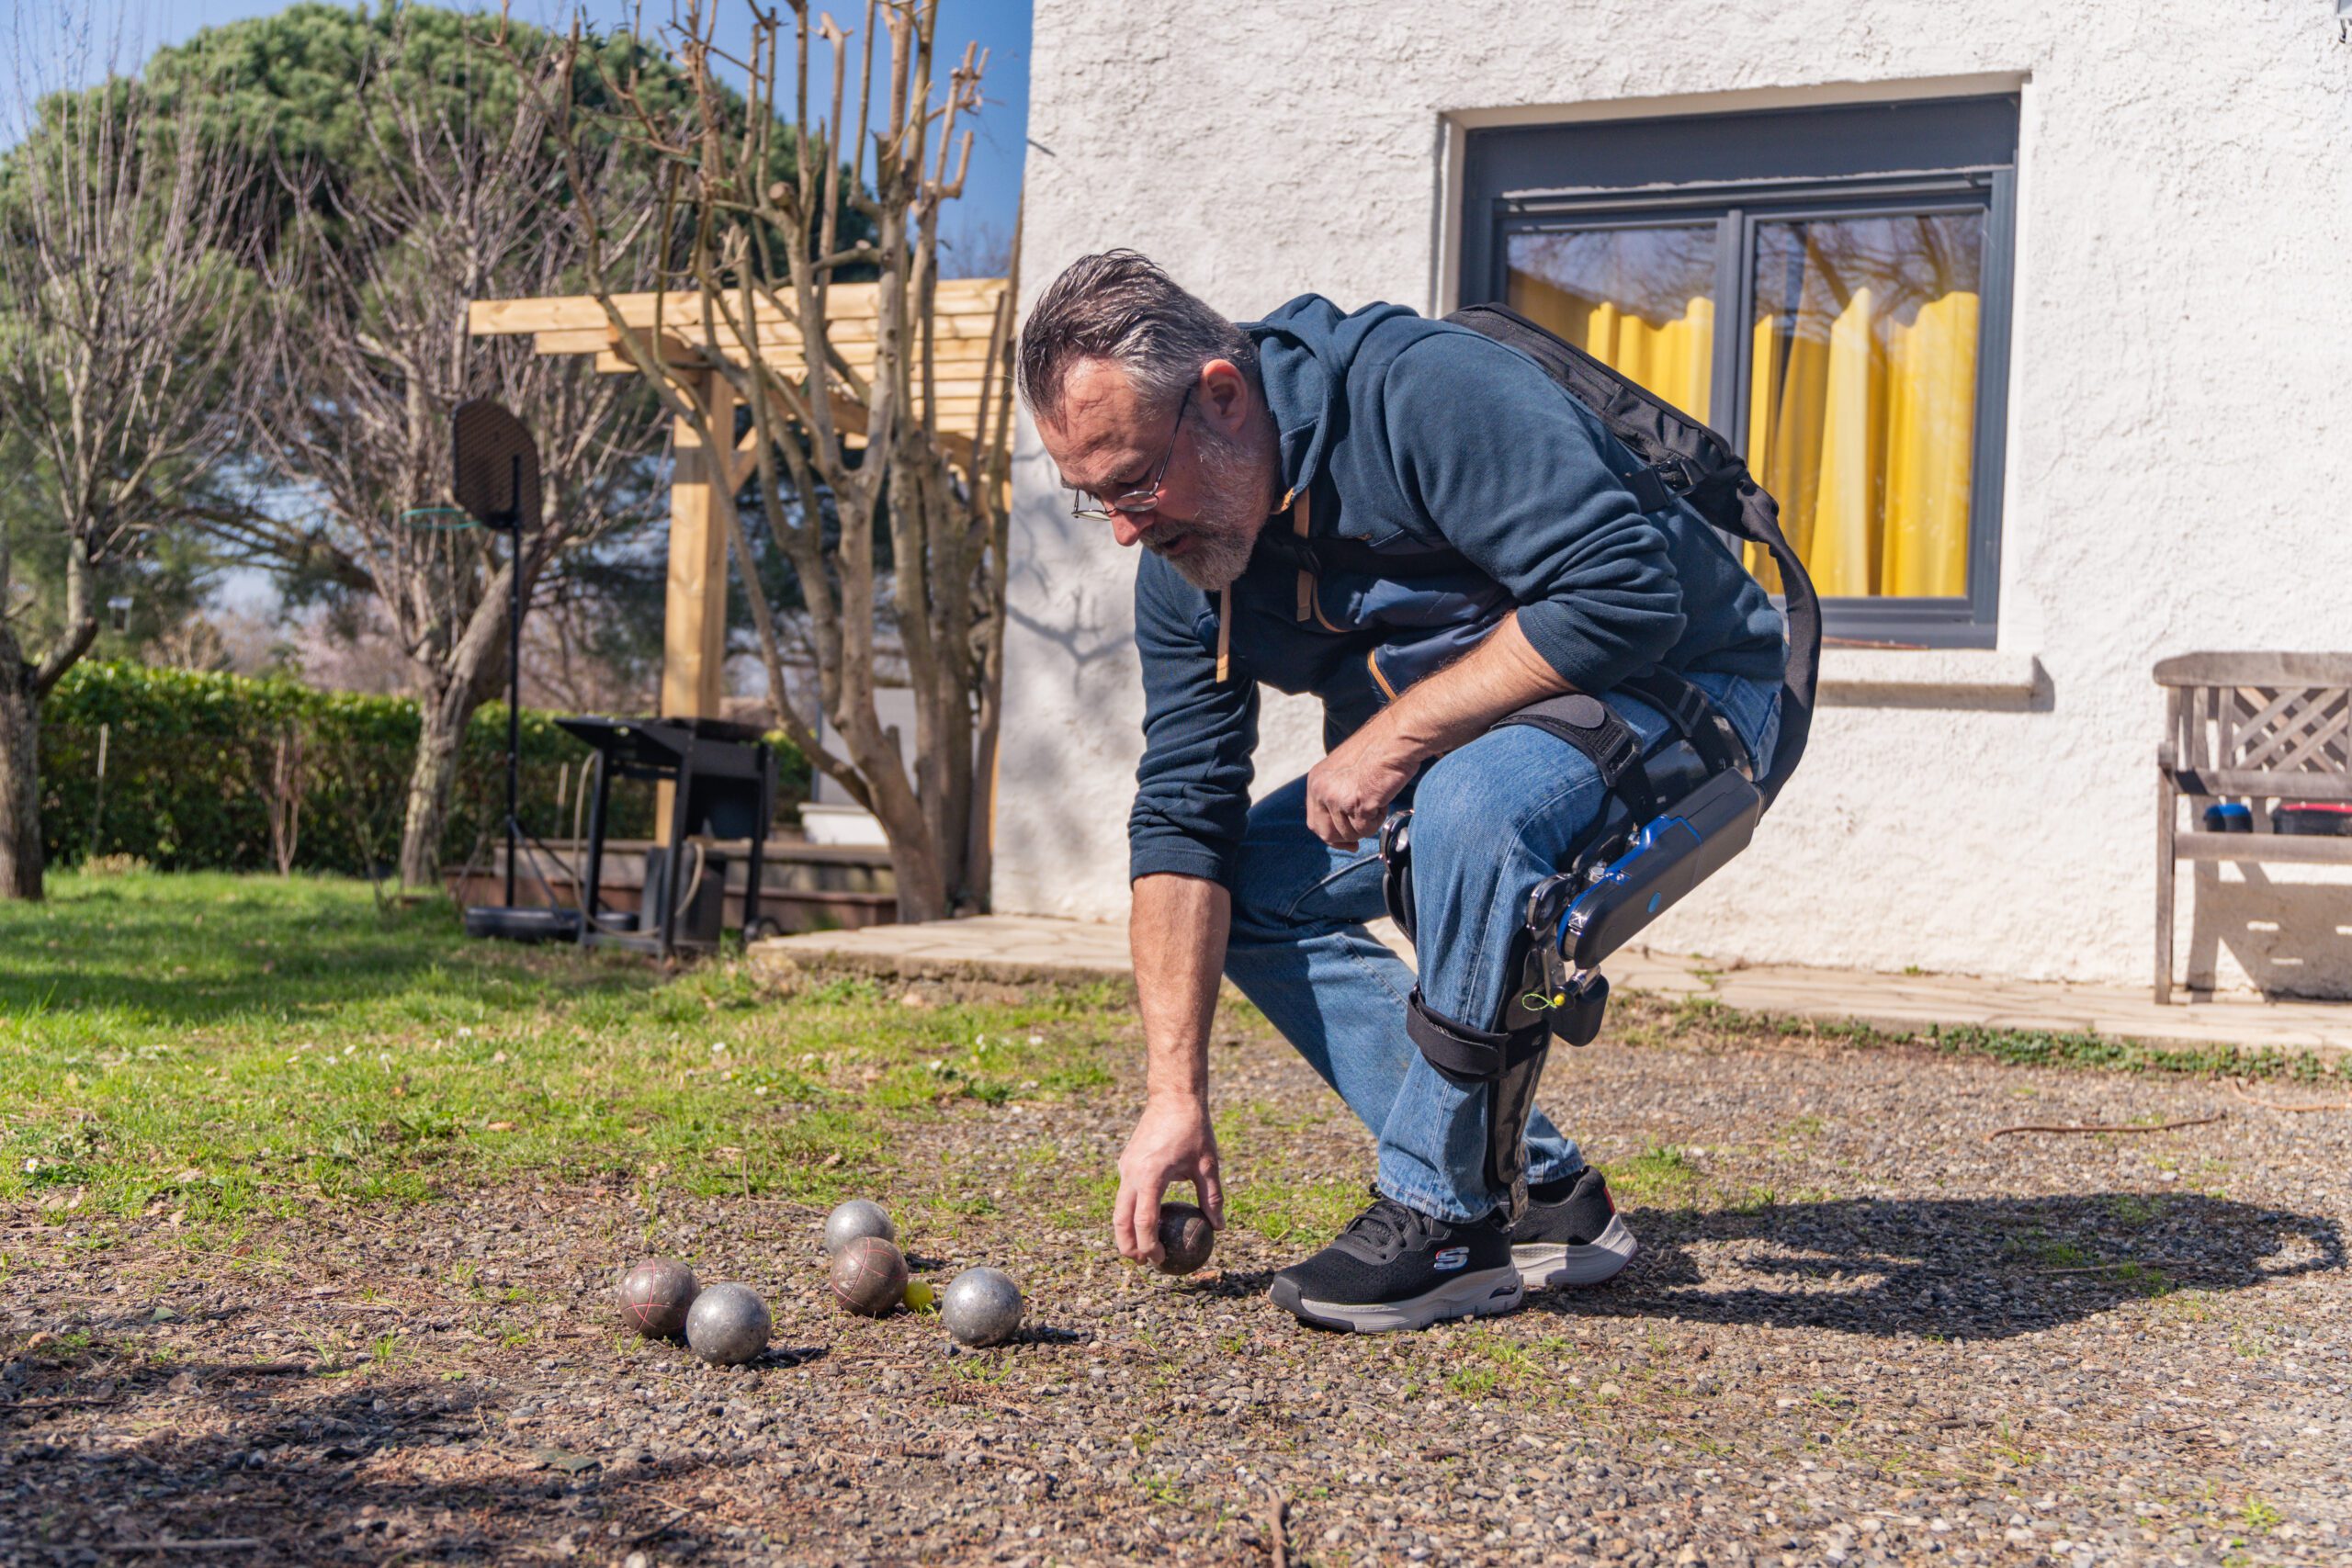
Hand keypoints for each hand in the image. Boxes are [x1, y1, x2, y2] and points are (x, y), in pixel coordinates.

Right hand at [1113, 1097, 1223, 1264]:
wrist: (1172, 1096)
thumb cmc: (1193, 1129)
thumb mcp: (1208, 1164)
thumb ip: (1212, 1198)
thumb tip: (1219, 1227)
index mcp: (1151, 1175)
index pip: (1144, 1220)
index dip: (1149, 1245)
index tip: (1160, 1259)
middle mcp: (1131, 1173)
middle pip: (1120, 1220)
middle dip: (1128, 1246)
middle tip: (1143, 1263)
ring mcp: (1125, 1167)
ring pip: (1118, 1208)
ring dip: (1126, 1231)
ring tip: (1141, 1249)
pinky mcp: (1126, 1163)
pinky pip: (1124, 1194)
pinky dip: (1130, 1212)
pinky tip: (1148, 1221)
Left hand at [1305, 721, 1421, 846]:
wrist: (1395, 739)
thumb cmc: (1378, 752)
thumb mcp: (1343, 772)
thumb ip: (1336, 794)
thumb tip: (1338, 825)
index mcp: (1316, 781)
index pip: (1315, 822)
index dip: (1330, 837)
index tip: (1347, 843)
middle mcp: (1322, 790)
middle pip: (1327, 834)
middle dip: (1346, 839)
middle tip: (1361, 837)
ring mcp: (1337, 798)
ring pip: (1350, 834)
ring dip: (1367, 824)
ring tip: (1377, 800)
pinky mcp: (1357, 804)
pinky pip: (1366, 829)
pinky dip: (1378, 819)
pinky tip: (1382, 799)